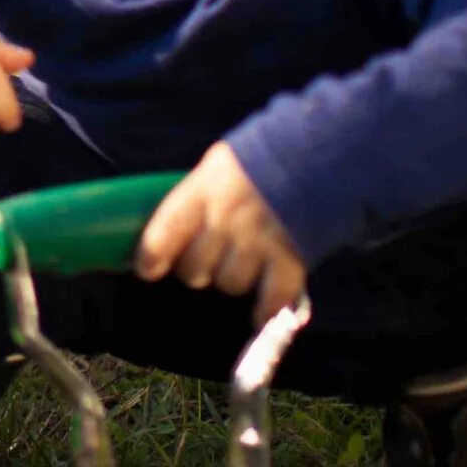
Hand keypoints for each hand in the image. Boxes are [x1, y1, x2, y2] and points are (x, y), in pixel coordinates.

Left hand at [137, 141, 306, 322]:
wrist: (319, 154)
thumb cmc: (263, 159)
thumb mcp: (219, 166)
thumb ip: (198, 197)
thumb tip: (174, 230)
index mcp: (203, 191)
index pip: (164, 232)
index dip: (151, 257)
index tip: (147, 270)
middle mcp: (226, 220)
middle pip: (194, 268)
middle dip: (196, 269)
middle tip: (205, 261)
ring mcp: (259, 242)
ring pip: (229, 284)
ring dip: (232, 279)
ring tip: (241, 265)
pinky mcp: (291, 260)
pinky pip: (270, 299)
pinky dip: (264, 310)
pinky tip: (260, 313)